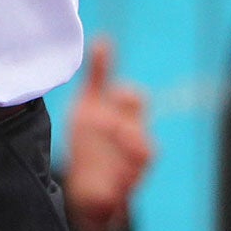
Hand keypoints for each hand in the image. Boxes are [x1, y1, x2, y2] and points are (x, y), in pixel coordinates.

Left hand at [63, 37, 152, 230]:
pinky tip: (107, 180)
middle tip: (111, 119)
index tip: (115, 92)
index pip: (134, 99)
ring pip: (144, 152)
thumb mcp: (89, 106)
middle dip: (131, 121)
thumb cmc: (91, 138)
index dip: (128, 96)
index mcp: (123, 116)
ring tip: (112, 141)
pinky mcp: (122, 191)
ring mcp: (130, 165)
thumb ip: (98, 75)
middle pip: (142, 124)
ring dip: (131, 146)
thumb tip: (102, 39)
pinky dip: (118, 184)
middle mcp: (132, 139)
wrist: (86, 184)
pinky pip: (126, 188)